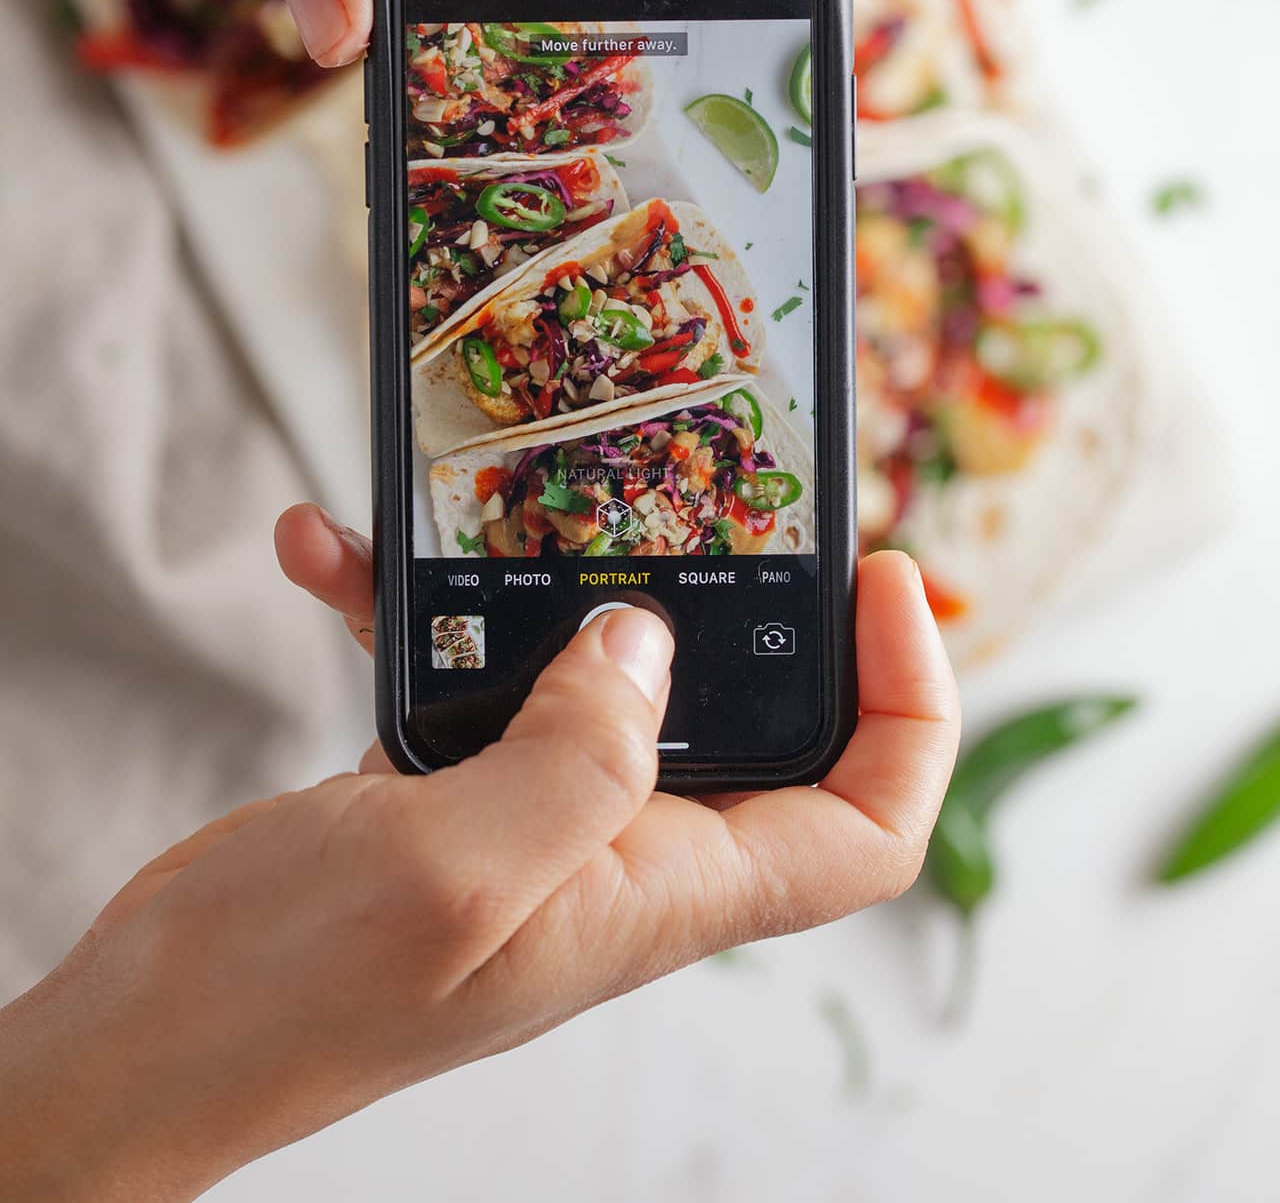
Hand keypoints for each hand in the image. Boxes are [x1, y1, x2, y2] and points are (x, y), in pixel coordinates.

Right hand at [0, 512, 957, 1200]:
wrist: (155, 1033)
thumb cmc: (295, 998)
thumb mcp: (454, 876)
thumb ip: (578, 758)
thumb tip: (647, 643)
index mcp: (660, 892)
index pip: (864, 827)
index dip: (912, 709)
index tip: (886, 584)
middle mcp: (619, 849)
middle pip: (756, 720)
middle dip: (753, 603)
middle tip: (726, 492)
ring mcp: (535, 812)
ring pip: (606, 671)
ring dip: (551, 579)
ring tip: (493, 502)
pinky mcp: (453, 780)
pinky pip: (473, 664)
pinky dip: (415, 607)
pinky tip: (335, 555)